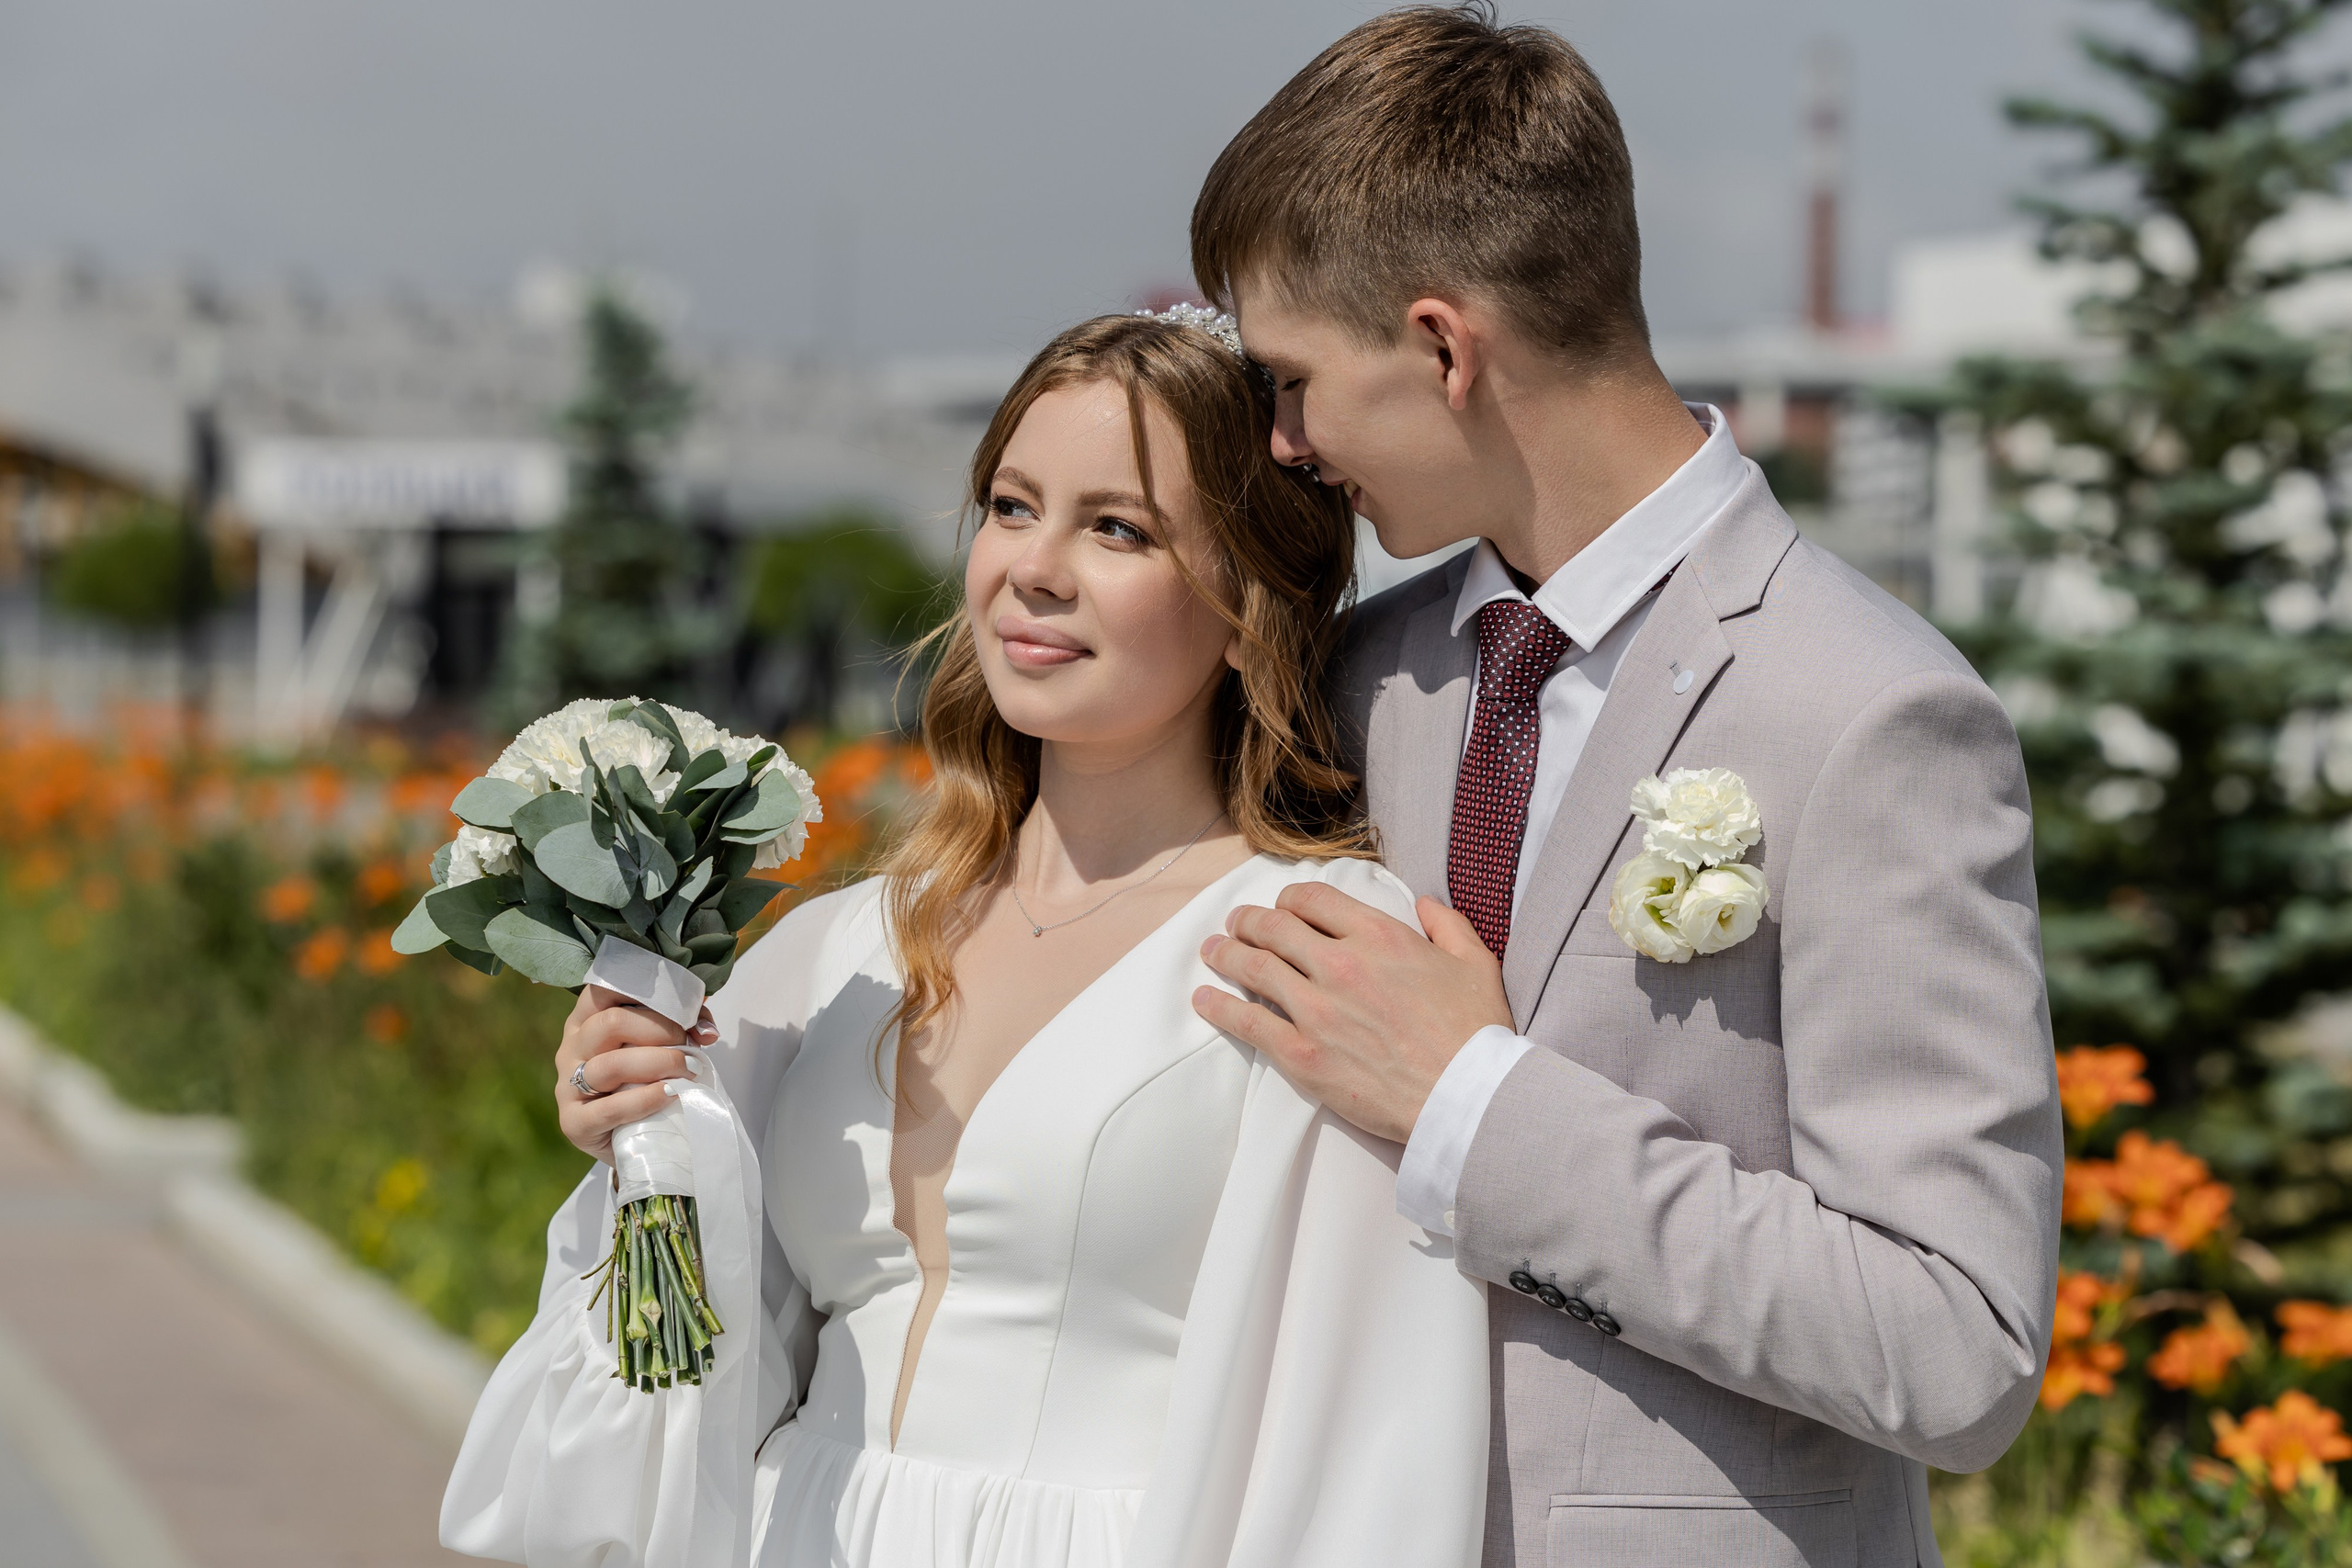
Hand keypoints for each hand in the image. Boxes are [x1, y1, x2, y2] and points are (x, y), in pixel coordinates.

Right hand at [554, 986, 718, 1164]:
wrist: (634, 1140)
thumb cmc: (646, 1080)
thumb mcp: (662, 1045)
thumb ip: (686, 1026)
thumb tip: (708, 1031)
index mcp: (587, 1019)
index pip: (605, 988)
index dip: (647, 993)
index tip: (681, 1007)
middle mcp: (572, 1047)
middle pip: (611, 1023)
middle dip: (661, 1030)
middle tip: (688, 1046)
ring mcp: (567, 1085)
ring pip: (611, 1064)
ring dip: (659, 1064)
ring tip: (688, 1070)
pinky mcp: (574, 1123)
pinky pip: (608, 1109)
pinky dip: (645, 1100)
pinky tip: (669, 1094)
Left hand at [1193, 886, 1510, 1142]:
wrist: (1466, 1099)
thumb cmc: (1476, 1034)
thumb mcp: (1476, 963)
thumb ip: (1448, 924)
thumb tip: (1424, 903)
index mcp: (1379, 936)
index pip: (1313, 900)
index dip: (1289, 899)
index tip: (1281, 908)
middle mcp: (1341, 964)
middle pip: (1274, 928)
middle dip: (1248, 921)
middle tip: (1236, 924)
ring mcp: (1317, 1010)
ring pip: (1254, 968)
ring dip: (1225, 954)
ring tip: (1212, 951)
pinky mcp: (1303, 1054)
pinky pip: (1248, 1022)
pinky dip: (1219, 1007)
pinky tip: (1204, 1000)